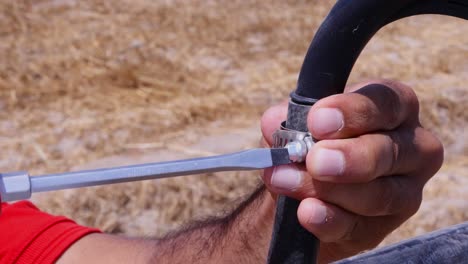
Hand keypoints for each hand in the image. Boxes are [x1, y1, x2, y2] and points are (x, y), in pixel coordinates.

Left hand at [261, 80, 443, 262]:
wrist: (298, 191)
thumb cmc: (308, 144)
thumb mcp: (295, 125)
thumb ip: (287, 121)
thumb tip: (275, 123)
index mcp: (395, 108)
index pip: (386, 102)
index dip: (353, 111)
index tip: (316, 121)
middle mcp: (413, 147)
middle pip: (388, 152)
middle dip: (348, 157)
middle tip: (314, 160)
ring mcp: (405, 192)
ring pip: (378, 195)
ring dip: (327, 190)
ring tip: (287, 181)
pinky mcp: (384, 228)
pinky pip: (360, 228)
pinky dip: (329, 220)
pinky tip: (307, 212)